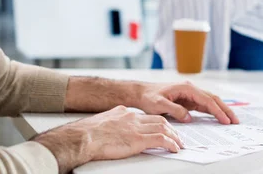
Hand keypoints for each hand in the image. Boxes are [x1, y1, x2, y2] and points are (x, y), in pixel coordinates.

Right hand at [33, 106, 183, 172]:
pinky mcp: (138, 139)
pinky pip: (161, 140)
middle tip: (176, 136)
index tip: (161, 127)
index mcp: (123, 112)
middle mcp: (132, 117)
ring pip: (163, 127)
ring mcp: (136, 127)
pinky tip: (174, 148)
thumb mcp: (101, 122)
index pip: (145, 116)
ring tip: (179, 143)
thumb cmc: (86, 134)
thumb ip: (111, 123)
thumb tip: (111, 130)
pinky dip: (170, 144)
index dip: (156, 122)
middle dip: (170, 128)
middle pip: (158, 120)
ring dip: (174, 136)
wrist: (83, 137)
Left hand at [136, 81, 239, 124]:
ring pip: (210, 102)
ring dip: (221, 110)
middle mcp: (191, 89)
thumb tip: (189, 117)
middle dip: (225, 109)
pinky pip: (204, 106)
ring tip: (232, 120)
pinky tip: (219, 117)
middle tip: (236, 121)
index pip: (206, 100)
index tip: (225, 120)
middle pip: (212, 99)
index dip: (217, 110)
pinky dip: (213, 111)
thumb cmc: (149, 97)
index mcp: (186, 88)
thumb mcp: (159, 104)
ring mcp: (190, 94)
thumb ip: (175, 110)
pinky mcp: (188, 100)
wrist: (141, 93)